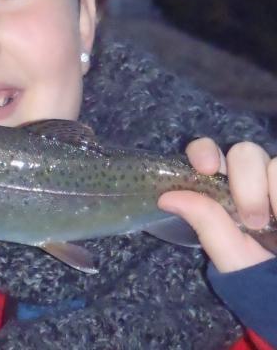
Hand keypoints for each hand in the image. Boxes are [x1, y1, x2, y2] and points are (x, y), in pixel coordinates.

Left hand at [158, 138, 276, 271]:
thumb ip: (205, 224)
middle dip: (246, 183)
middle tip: (252, 221)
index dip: (204, 151)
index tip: (207, 168)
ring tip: (275, 224)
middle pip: (243, 151)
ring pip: (273, 162)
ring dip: (272, 192)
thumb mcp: (233, 257)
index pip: (206, 153)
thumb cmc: (262, 279)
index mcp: (223, 192)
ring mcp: (276, 184)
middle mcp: (252, 181)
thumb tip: (166, 197)